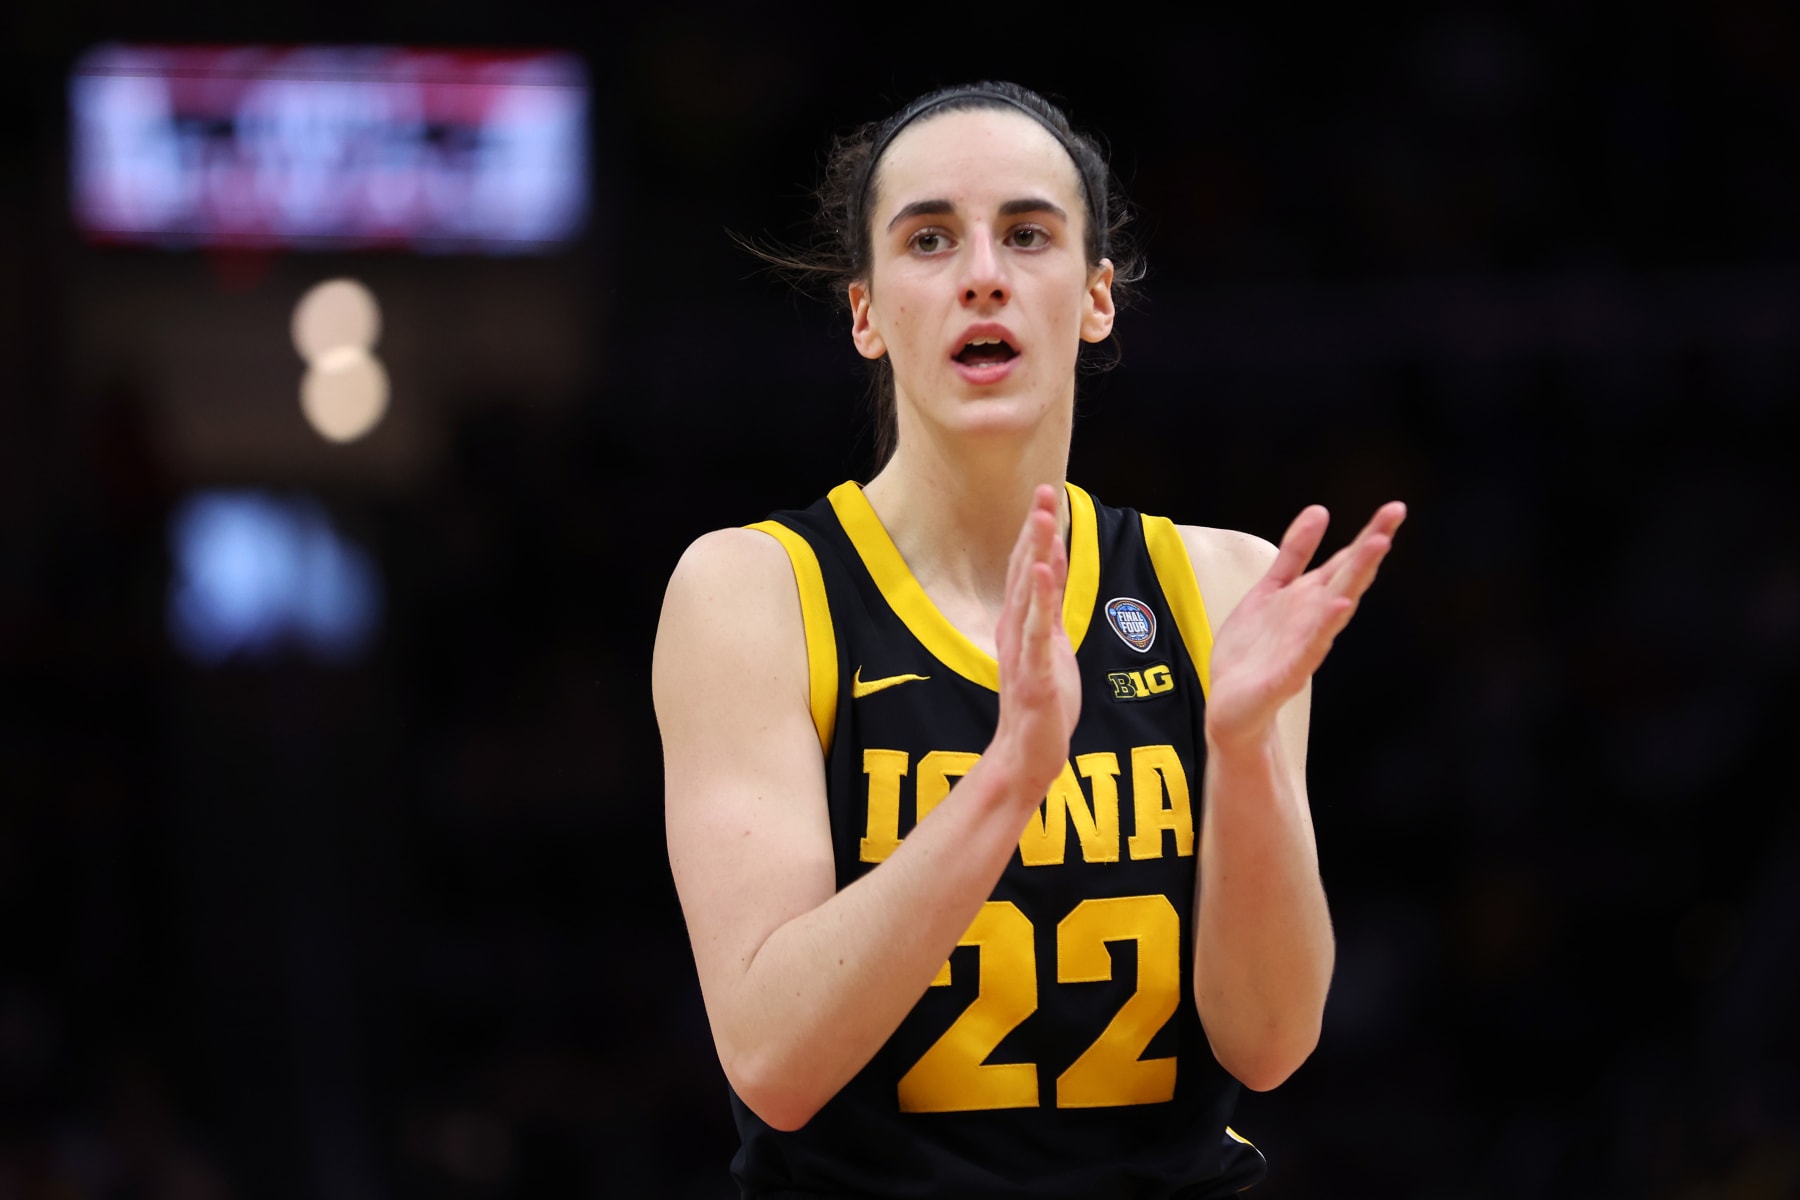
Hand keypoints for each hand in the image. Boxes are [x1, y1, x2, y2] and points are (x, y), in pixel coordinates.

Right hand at [991, 485, 1081, 797]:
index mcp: (1020, 624)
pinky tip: (1045, 572)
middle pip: (1026, 571)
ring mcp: (1023, 651)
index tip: (1045, 495)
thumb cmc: (1041, 704)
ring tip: (1042, 519)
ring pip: (1029, 594)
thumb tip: (1054, 572)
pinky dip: (1041, 600)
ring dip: (1037, 553)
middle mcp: (1015, 631)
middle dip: (1035, 531)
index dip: (1038, 532)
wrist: (1028, 754)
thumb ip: (1049, 611)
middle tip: (1042, 491)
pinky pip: (1038, 631)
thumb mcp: (1050, 647)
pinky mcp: (1035, 673)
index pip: (1030, 569)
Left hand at [1206, 502, 1405, 749]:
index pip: (1345, 561)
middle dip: (1369, 547)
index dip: (1368, 534)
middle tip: (1393, 517)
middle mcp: (1314, 618)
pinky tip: (1338, 607)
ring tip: (1375, 548)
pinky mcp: (1287, 674)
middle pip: (1347, 577)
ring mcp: (1304, 645)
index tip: (1394, 507)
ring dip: (1355, 578)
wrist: (1232, 707)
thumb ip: (1295, 554)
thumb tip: (1320, 510)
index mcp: (1310, 598)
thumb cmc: (1254, 651)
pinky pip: (1309, 648)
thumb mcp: (1269, 591)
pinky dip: (1324, 628)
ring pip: (1335, 608)